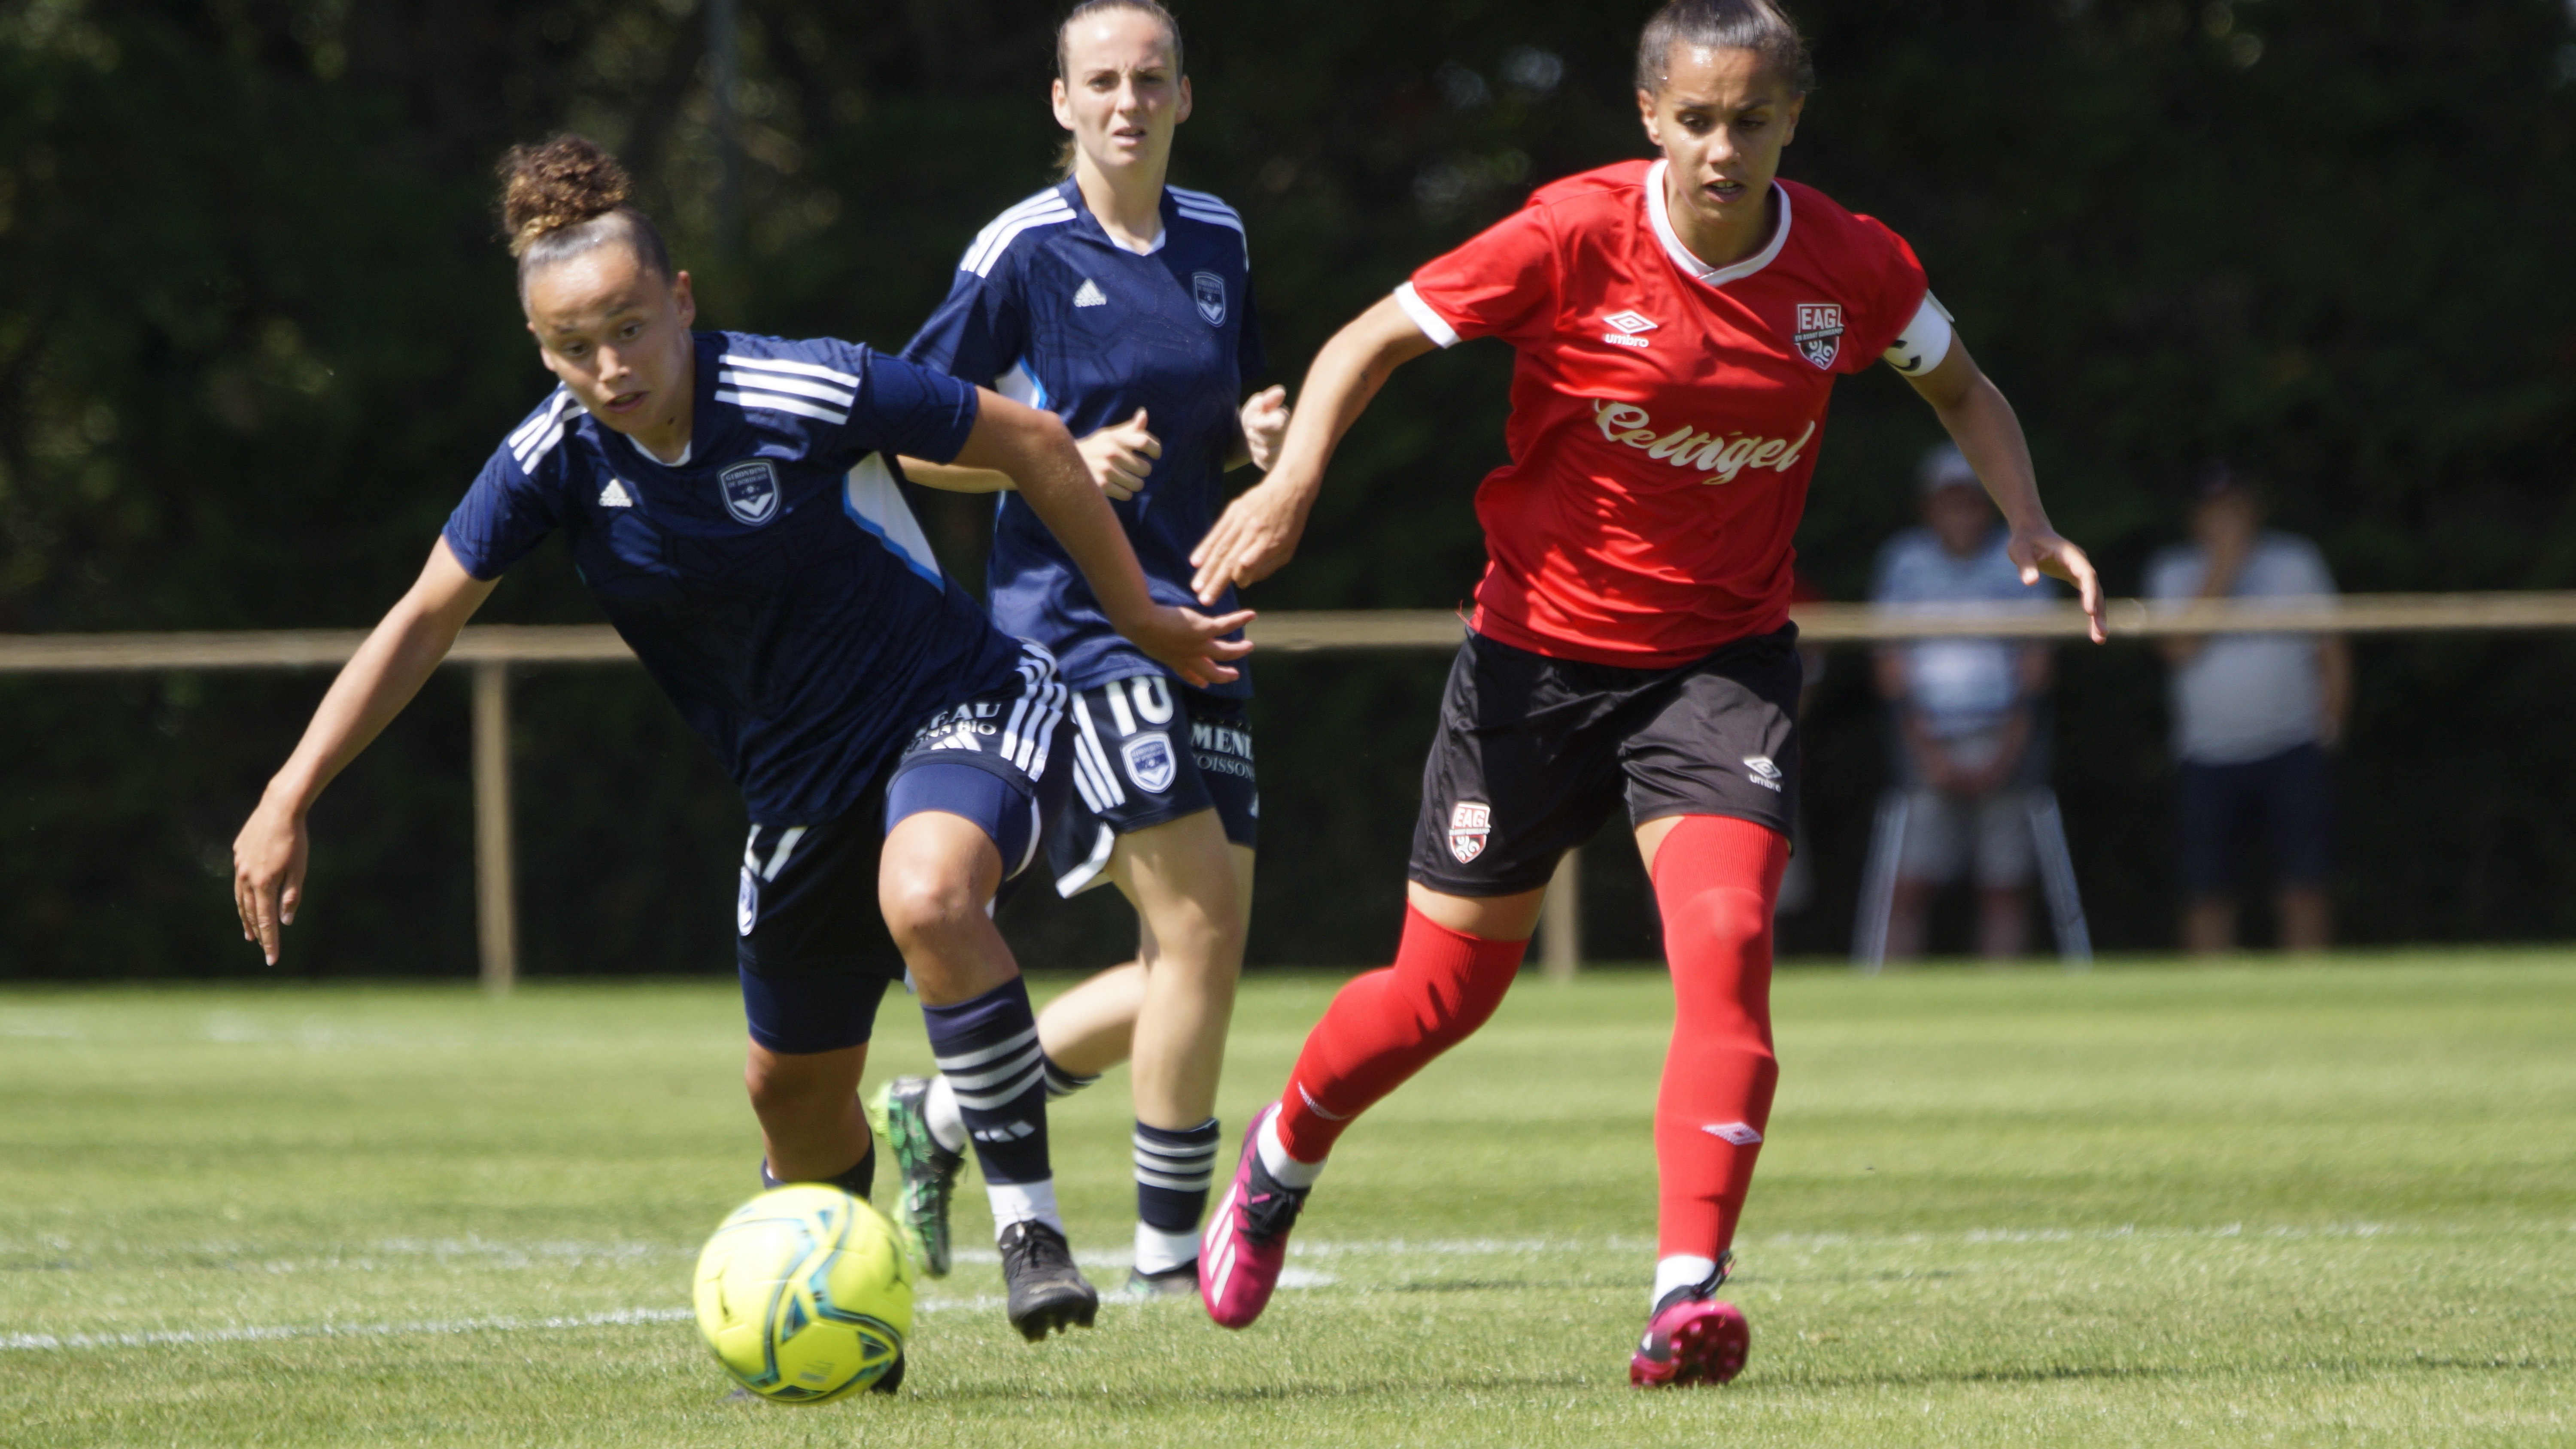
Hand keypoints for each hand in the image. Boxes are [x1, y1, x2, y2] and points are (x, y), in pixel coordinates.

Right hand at [232, 794, 310, 965]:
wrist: (279, 808)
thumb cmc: (295, 840)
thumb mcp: (299, 870)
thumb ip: (291, 896)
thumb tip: (285, 922)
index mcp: (263, 884)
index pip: (265, 921)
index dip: (270, 942)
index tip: (272, 960)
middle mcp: (246, 877)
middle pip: (250, 912)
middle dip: (257, 932)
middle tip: (261, 948)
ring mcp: (239, 865)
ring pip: (240, 898)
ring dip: (246, 917)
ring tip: (249, 933)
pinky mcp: (238, 853)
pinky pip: (240, 879)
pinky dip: (243, 895)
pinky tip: (248, 899)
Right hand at [1077, 409, 1159, 501]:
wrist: (1066, 463)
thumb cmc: (1096, 449)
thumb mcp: (1109, 435)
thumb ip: (1130, 429)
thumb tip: (1144, 414)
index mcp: (1115, 437)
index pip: (1144, 441)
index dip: (1155, 449)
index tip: (1155, 454)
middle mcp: (1111, 451)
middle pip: (1146, 468)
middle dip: (1142, 471)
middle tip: (1131, 469)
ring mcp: (1106, 468)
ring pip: (1138, 484)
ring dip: (1133, 484)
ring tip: (1122, 478)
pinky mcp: (1101, 485)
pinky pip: (1128, 494)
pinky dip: (1124, 493)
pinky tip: (1114, 486)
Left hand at [1111, 603, 1255, 687]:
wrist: (1142, 623)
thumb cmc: (1138, 628)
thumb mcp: (1145, 640)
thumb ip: (1151, 640)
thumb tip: (1141, 632)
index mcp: (1174, 660)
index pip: (1188, 674)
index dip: (1198, 680)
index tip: (1205, 684)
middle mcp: (1189, 656)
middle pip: (1212, 671)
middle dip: (1224, 675)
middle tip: (1234, 675)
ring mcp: (1199, 645)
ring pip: (1225, 651)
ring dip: (1238, 650)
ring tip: (1249, 647)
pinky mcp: (1205, 630)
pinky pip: (1227, 626)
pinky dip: (1240, 619)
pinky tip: (1252, 615)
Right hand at [1188, 478, 1311, 604]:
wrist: (1289, 488)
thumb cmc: (1290, 524)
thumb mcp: (1288, 549)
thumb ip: (1266, 567)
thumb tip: (1243, 583)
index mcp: (1269, 542)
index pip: (1247, 564)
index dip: (1238, 578)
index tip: (1233, 587)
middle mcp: (1253, 531)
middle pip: (1230, 560)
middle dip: (1216, 583)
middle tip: (1204, 600)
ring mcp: (1241, 520)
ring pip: (1220, 548)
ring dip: (1207, 569)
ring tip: (1197, 586)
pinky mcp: (1233, 512)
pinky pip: (1216, 532)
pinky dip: (1204, 548)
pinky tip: (1195, 561)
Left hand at [1239, 386, 1289, 471]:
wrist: (1245, 437)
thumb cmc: (1253, 418)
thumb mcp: (1256, 406)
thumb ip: (1267, 400)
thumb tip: (1281, 391)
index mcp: (1287, 419)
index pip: (1278, 426)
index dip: (1260, 425)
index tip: (1252, 422)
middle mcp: (1292, 436)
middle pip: (1270, 442)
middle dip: (1255, 437)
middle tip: (1253, 432)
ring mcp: (1288, 452)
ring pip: (1267, 455)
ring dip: (1256, 448)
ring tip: (1256, 441)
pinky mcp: (1281, 465)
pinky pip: (1266, 465)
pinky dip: (1258, 458)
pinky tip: (1259, 451)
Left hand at [2008, 527, 2105, 643]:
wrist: (2031, 532)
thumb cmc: (2024, 541)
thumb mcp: (2019, 550)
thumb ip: (2025, 565)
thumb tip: (2030, 583)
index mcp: (2070, 555)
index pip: (2086, 574)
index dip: (2089, 592)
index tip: (2089, 610)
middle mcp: (2080, 563)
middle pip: (2095, 588)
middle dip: (2098, 610)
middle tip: (2100, 633)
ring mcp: (2080, 570)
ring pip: (2095, 594)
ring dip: (2098, 615)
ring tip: (2100, 639)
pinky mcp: (2076, 577)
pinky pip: (2088, 596)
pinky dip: (2092, 612)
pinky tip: (2093, 631)